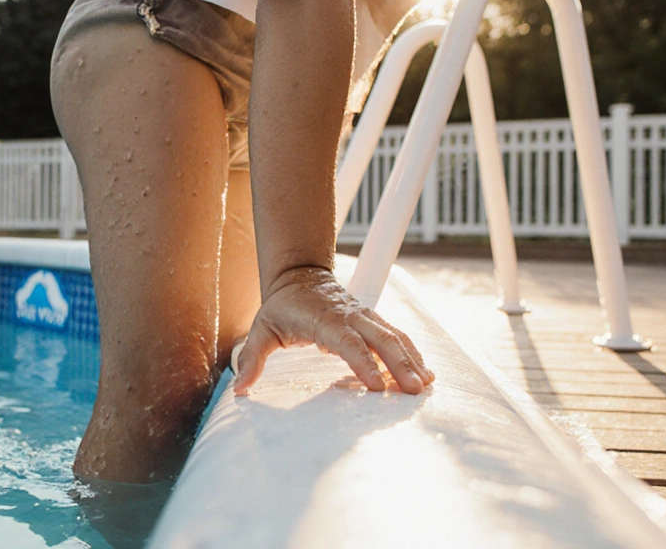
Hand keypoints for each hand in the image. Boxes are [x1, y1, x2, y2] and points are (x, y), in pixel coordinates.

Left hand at [234, 267, 433, 395]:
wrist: (300, 276)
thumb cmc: (282, 307)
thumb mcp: (261, 330)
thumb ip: (252, 359)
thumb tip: (239, 389)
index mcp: (325, 319)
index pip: (348, 343)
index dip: (363, 363)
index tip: (377, 385)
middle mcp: (351, 316)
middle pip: (381, 339)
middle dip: (400, 364)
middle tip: (413, 390)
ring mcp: (365, 317)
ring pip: (395, 337)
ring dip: (412, 360)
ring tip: (426, 385)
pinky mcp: (373, 321)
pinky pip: (397, 337)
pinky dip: (413, 353)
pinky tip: (425, 373)